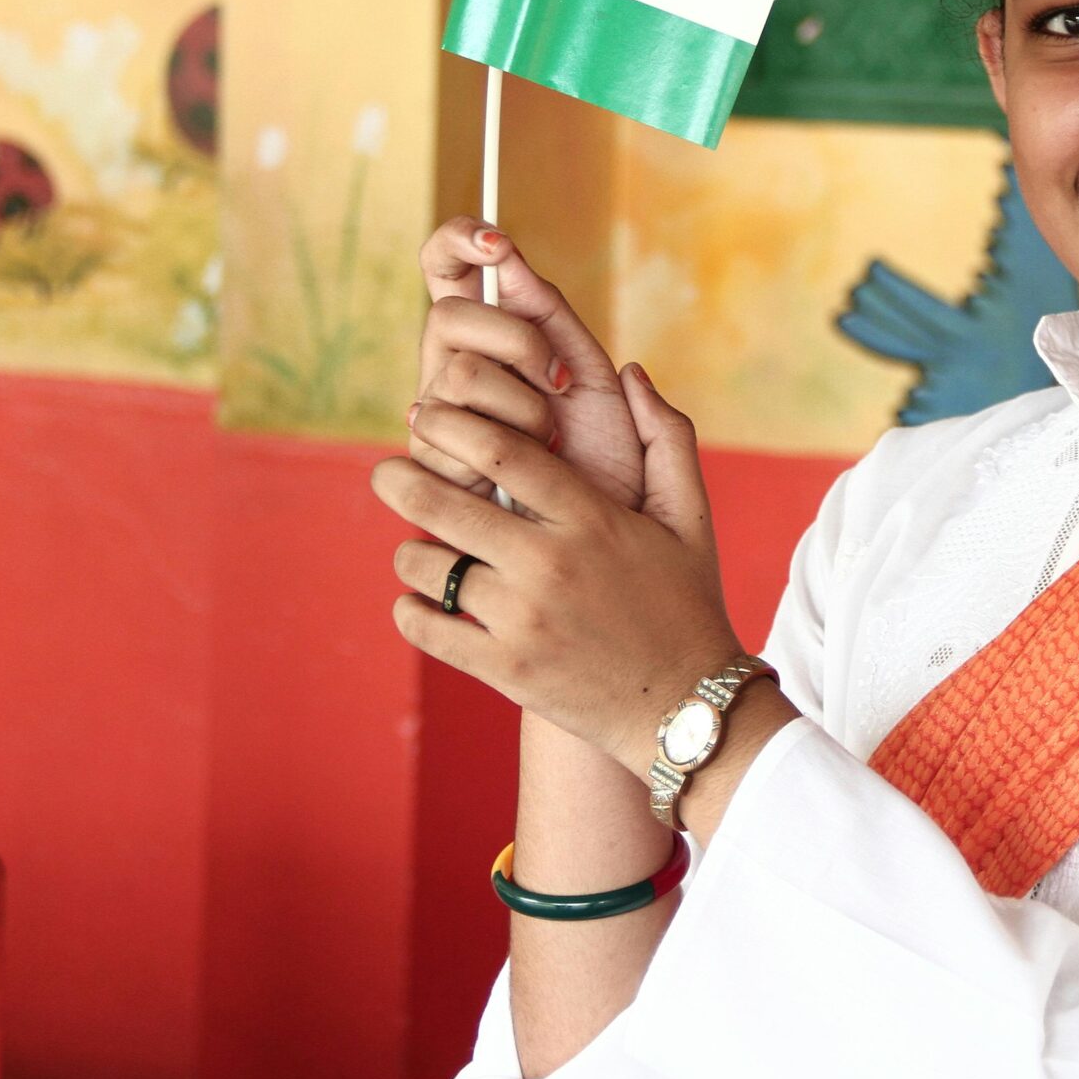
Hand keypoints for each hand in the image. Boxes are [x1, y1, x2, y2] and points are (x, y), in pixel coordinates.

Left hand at [377, 361, 741, 766]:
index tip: (426, 412)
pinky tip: (421, 600)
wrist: (687, 707)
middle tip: (386, 471)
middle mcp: (550, 564)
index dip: (454, 423)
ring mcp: (523, 620)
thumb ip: (666, 438)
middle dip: (400, 478)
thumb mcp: (691, 517)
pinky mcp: (504, 669)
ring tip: (419, 548)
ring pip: (428, 566)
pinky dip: (411, 610)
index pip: (503, 451)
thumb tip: (630, 372)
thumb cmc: (687, 603)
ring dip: (412, 552)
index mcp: (591, 518)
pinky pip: (426, 628)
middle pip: (445, 502)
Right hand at [414, 217, 645, 512]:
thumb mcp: (589, 376)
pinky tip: (526, 469)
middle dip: (518, 342)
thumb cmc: (602, 459)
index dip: (456, 243)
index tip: (496, 243)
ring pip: (458, 370)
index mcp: (489, 339)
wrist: (605, 534)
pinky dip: (509, 440)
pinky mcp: (431, 461)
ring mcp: (436, 415)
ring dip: (522, 404)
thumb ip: (551, 317)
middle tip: (558, 381)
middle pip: (448, 314)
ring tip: (549, 440)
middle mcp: (451, 369)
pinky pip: (450, 425)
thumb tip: (508, 256)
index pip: (445, 269)